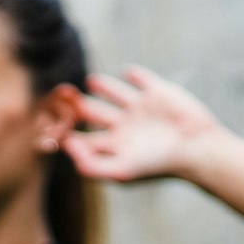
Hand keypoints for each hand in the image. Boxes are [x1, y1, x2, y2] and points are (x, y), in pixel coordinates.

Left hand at [61, 66, 225, 183]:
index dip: (66, 131)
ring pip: (115, 94)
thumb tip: (67, 147)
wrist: (195, 149)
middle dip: (78, 107)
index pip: (84, 138)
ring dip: (102, 86)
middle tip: (60, 96)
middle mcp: (125, 126)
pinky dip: (134, 75)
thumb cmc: (157, 164)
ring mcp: (141, 108)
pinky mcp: (158, 92)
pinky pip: (142, 80)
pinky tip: (127, 72)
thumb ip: (91, 165)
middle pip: (94, 114)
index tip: (48, 123)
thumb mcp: (120, 170)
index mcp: (114, 145)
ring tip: (90, 82)